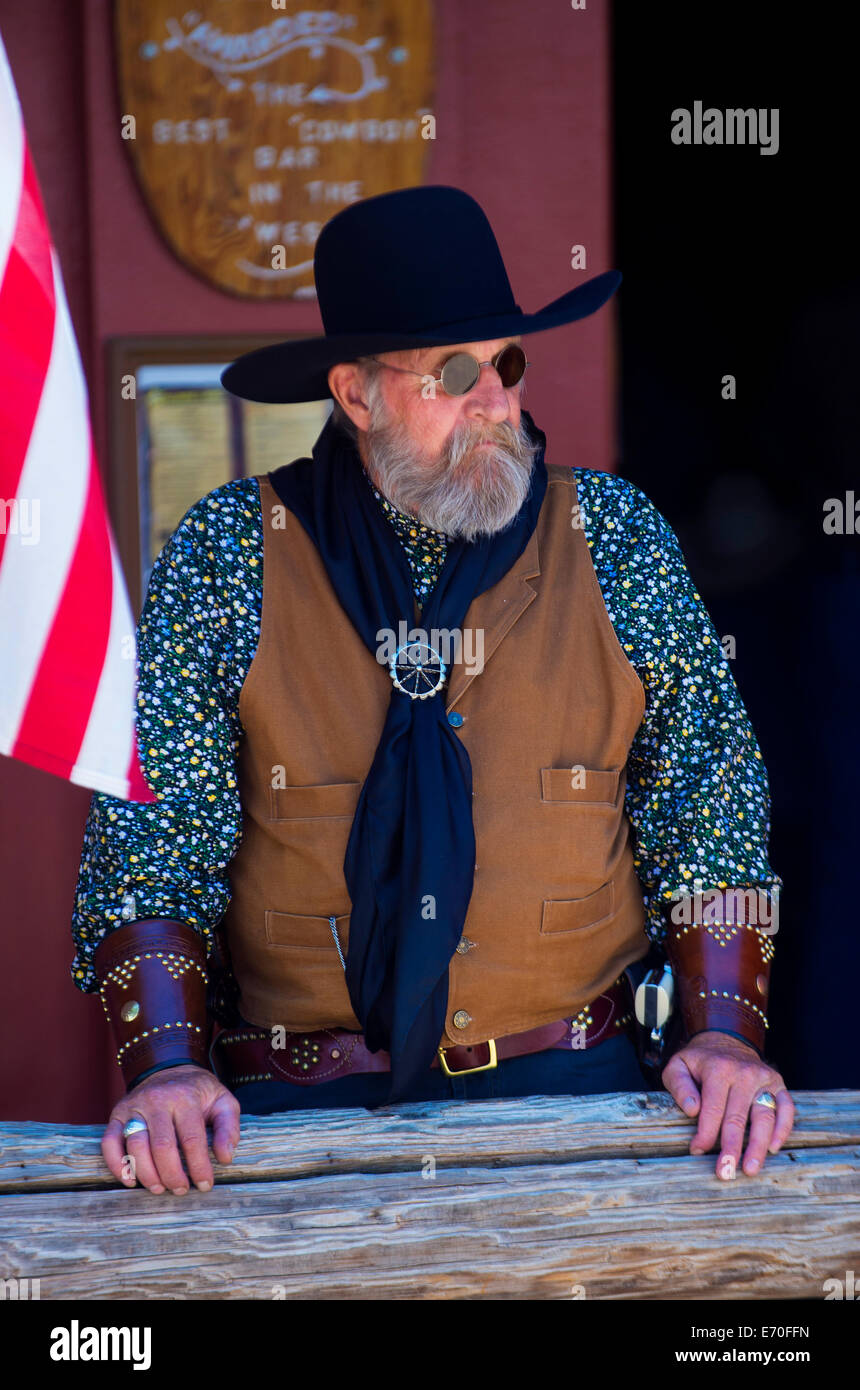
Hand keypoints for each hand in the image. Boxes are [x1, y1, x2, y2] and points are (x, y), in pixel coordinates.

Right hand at [102, 1064, 239, 1194]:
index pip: (191, 1139)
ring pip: (135, 1146)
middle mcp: (157, 1100)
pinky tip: (130, 1180)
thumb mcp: (223, 1101)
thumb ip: (228, 1127)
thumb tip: (225, 1157)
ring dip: (147, 1174)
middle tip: (181, 1189)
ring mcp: (134, 1107)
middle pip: (161, 1146)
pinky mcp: (117, 1115)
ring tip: (160, 1188)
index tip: (205, 1185)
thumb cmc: (198, 1092)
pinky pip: (110, 1142)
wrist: (168, 1068)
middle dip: (172, 1174)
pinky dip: (117, 1165)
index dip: (199, 1167)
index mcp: (185, 1097)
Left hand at [661, 1031, 793, 1178]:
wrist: (725, 1041)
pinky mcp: (778, 1084)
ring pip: (764, 1117)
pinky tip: (773, 1149)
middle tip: (726, 1173)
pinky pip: (786, 1109)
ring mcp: (764, 1079)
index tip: (697, 1151)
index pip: (713, 1108)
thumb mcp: (678, 1066)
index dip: (705, 1133)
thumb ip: (679, 1087)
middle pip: (738, 1117)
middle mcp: (744, 1073)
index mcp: (718, 1068)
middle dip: (731, 1148)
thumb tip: (692, 1110)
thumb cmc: (698, 1062)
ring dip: (758, 1146)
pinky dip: (783, 1129)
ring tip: (750, 1169)